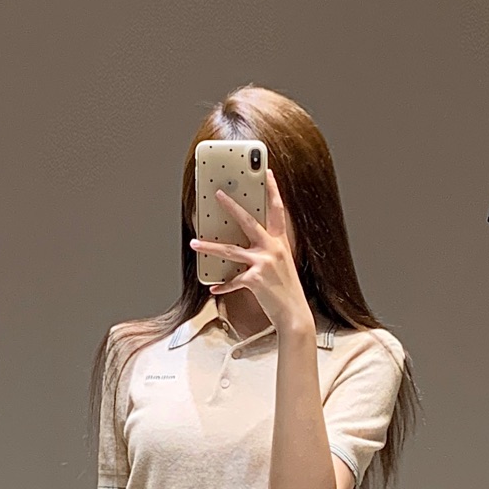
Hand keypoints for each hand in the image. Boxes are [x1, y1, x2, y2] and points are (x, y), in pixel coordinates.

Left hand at [190, 170, 312, 334]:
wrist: (294, 315)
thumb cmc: (286, 292)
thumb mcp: (281, 267)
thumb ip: (266, 253)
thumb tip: (245, 249)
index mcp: (280, 243)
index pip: (277, 211)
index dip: (273, 190)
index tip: (267, 173)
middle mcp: (272, 249)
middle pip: (248, 221)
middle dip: (231, 206)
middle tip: (218, 194)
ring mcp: (263, 263)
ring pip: (230, 250)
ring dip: (209, 247)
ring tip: (194, 243)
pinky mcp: (254, 279)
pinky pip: (232, 281)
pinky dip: (223, 286)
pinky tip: (213, 288)